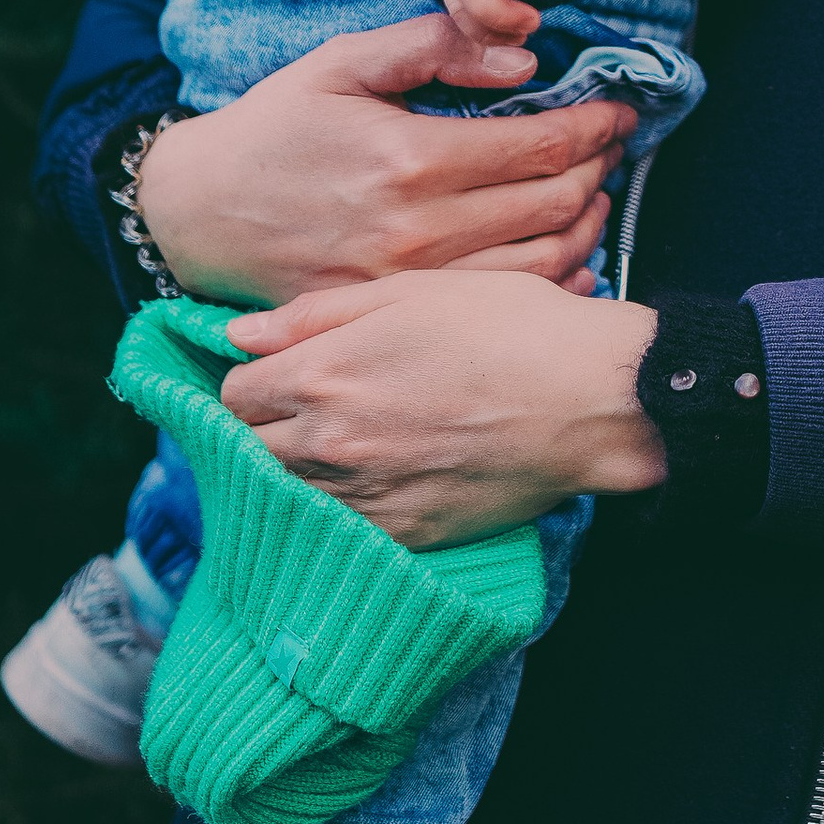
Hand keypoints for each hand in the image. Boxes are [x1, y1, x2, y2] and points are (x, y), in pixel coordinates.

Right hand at [136, 13, 637, 307]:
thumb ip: (435, 46)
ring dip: (587, 225)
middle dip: (601, 170)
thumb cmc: (276, 126)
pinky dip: (552, 282)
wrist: (198, 211)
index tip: (621, 112)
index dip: (596, 127)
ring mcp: (408, 284)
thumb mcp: (343, 62)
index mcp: (411, 158)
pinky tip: (570, 258)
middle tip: (614, 149)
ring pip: (540, 263)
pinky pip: (498, 306)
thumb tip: (526, 58)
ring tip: (598, 194)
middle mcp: (417, 229)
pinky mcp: (395, 317)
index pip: (542, 147)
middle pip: (553, 204)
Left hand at [220, 272, 667, 547]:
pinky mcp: (400, 533)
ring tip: (345, 439)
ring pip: (284, 492)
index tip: (284, 368)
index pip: (233, 391)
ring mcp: (362, 496)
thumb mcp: (413, 290)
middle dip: (266, 424)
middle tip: (311, 404)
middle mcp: (328, 442)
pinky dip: (339, 504)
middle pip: (246, 446)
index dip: (256, 375)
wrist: (590, 398)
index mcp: (323, 374)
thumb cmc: (511, 326)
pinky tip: (376, 475)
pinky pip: (335, 527)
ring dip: (297, 466)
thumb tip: (241, 335)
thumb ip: (317, 313)